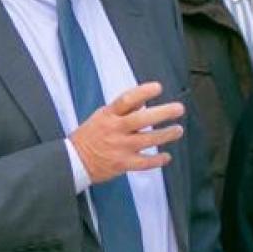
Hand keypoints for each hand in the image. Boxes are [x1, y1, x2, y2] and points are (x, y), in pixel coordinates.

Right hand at [69, 81, 183, 184]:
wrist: (74, 161)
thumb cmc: (89, 136)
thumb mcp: (102, 116)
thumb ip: (123, 109)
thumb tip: (143, 100)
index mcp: (108, 115)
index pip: (126, 100)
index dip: (143, 92)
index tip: (158, 88)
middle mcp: (115, 130)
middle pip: (141, 119)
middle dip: (162, 113)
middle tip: (178, 109)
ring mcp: (120, 147)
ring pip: (147, 140)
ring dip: (166, 135)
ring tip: (178, 130)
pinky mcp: (123, 164)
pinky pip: (144, 162)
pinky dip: (157, 160)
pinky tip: (166, 156)